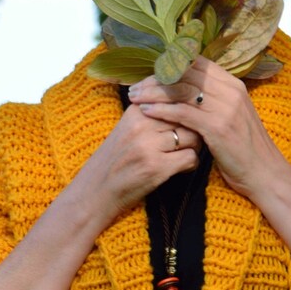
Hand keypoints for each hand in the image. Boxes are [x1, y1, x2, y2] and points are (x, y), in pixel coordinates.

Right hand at [85, 103, 201, 216]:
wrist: (96, 190)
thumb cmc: (115, 160)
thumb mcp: (127, 128)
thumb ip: (150, 114)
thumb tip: (183, 103)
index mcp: (136, 111)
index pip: (175, 99)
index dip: (186, 111)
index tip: (185, 121)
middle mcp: (142, 125)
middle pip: (186, 117)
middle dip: (192, 129)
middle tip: (188, 142)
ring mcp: (149, 146)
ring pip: (192, 136)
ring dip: (194, 147)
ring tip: (184, 154)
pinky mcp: (156, 167)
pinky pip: (190, 157)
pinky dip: (191, 164)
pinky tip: (181, 168)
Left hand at [126, 56, 282, 200]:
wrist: (264, 173)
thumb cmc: (244, 149)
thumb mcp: (231, 117)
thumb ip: (214, 101)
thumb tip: (187, 91)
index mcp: (234, 85)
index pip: (196, 63)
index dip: (170, 66)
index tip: (150, 75)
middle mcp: (230, 91)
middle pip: (185, 73)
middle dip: (156, 78)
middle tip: (135, 86)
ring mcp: (225, 108)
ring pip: (181, 90)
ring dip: (153, 93)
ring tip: (134, 97)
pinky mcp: (217, 127)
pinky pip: (182, 112)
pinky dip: (161, 110)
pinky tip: (145, 111)